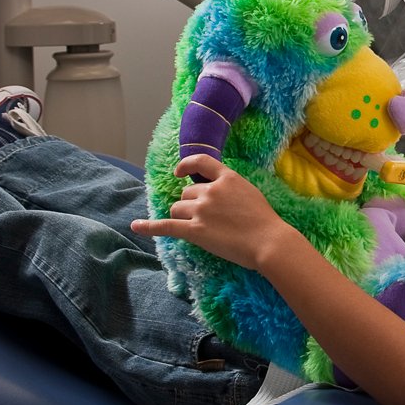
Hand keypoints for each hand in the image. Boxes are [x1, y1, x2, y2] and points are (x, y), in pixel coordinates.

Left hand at [130, 155, 299, 269]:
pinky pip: (165, 226)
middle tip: (209, 220)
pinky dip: (149, 226)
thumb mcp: (249, 192)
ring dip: (183, 218)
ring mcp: (201, 210)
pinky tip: (135, 226)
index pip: (201, 162)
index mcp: (227, 178)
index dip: (186, 166)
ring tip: (202, 229)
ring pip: (177, 210)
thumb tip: (214, 193)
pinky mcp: (194, 230)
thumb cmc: (264, 221)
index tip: (178, 173)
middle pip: (186, 194)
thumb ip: (230, 188)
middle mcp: (211, 190)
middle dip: (191, 205)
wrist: (268, 241)